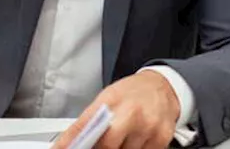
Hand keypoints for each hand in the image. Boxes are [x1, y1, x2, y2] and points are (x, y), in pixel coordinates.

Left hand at [53, 70, 179, 148]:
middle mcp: (131, 112)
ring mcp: (148, 126)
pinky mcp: (161, 139)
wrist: (163, 87)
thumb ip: (89, 120)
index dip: (70, 141)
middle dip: (100, 148)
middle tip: (96, 145)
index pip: (85, 125)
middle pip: (107, 145)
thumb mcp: (108, 98)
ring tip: (119, 139)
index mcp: (112, 99)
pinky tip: (133, 141)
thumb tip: (66, 143)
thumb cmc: (133, 92)